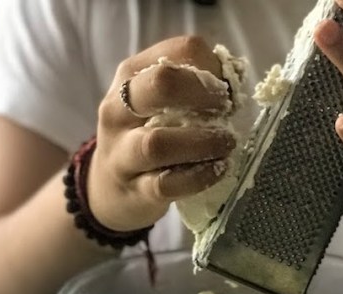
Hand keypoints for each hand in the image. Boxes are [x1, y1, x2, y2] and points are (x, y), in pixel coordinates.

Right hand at [87, 36, 236, 232]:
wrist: (108, 188)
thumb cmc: (144, 136)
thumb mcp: (155, 102)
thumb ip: (188, 87)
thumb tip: (234, 85)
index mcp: (129, 76)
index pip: (176, 52)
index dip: (211, 67)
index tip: (227, 89)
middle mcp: (118, 110)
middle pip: (160, 84)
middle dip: (203, 93)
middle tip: (227, 109)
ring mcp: (122, 153)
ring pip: (158, 142)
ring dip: (202, 142)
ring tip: (226, 144)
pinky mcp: (136, 191)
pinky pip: (167, 184)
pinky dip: (198, 177)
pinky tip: (217, 170)